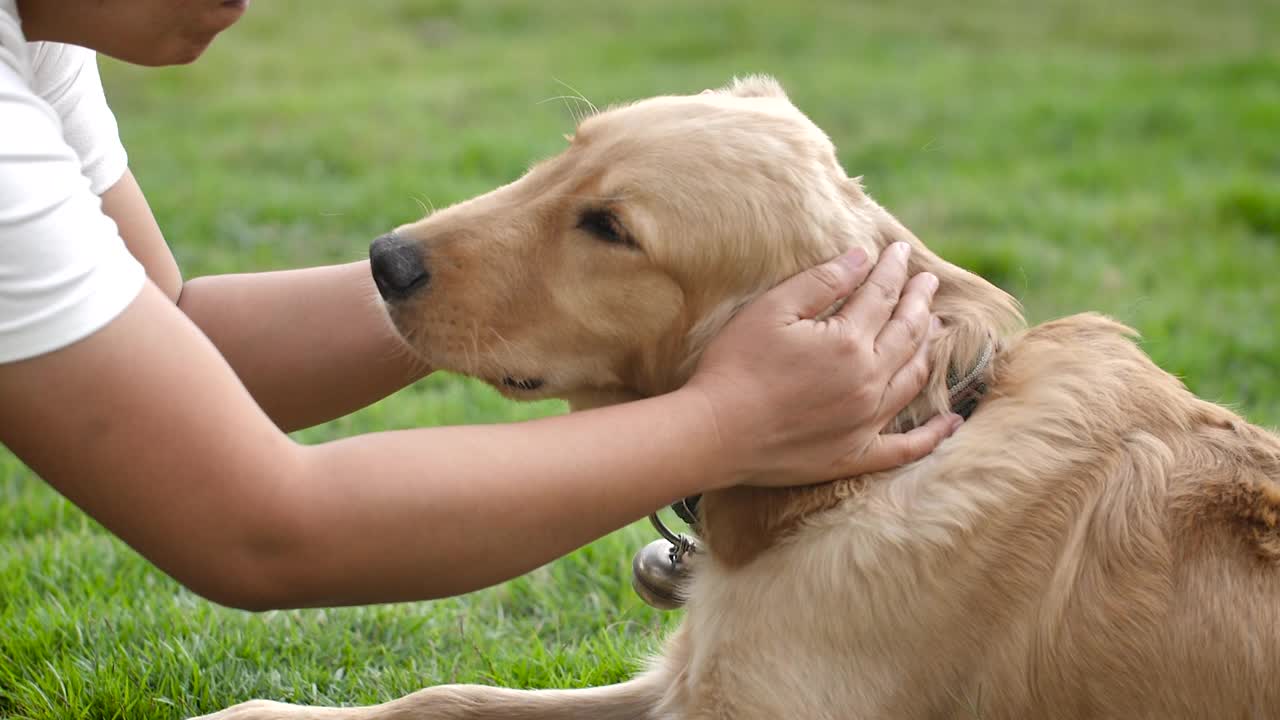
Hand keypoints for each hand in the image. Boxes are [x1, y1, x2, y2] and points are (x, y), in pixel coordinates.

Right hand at [686, 242, 959, 487]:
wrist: (714, 433)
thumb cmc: (735, 366)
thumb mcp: (772, 311)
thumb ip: (823, 282)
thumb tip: (863, 257)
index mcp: (848, 342)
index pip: (882, 296)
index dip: (893, 270)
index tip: (901, 251)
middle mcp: (868, 381)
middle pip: (907, 333)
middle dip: (919, 302)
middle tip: (928, 282)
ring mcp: (866, 422)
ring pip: (913, 379)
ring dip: (928, 349)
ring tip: (936, 328)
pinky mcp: (855, 455)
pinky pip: (908, 447)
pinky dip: (934, 435)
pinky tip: (952, 421)